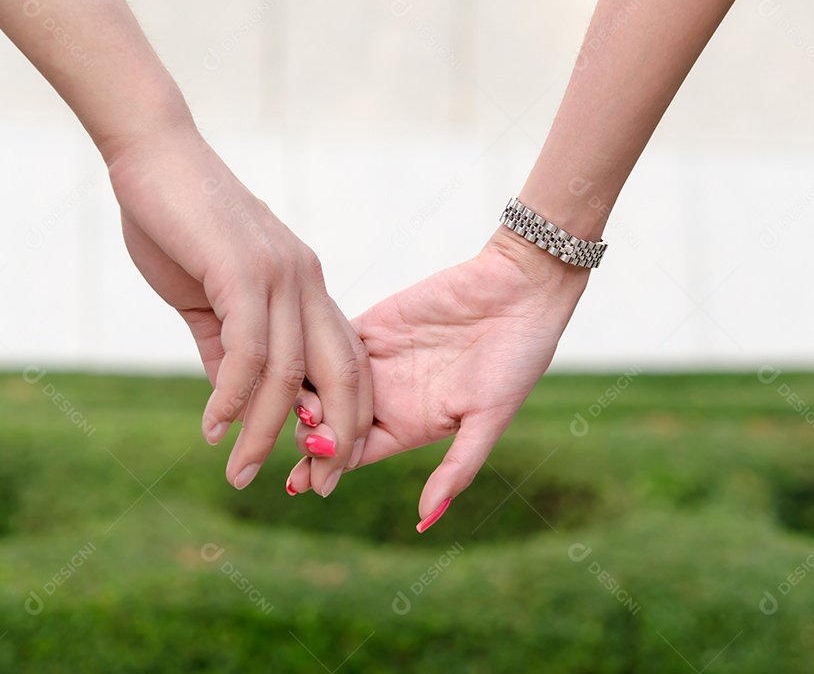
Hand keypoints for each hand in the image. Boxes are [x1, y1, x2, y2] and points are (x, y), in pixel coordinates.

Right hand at [109, 125, 371, 492]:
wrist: (151, 155)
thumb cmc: (178, 223)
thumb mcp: (210, 297)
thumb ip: (225, 349)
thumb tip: (232, 408)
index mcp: (307, 286)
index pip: (345, 361)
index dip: (344, 417)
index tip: (323, 465)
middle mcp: (307, 281)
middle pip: (342, 374)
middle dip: (334, 439)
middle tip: (313, 489)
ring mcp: (280, 274)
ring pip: (290, 373)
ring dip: (267, 432)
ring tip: (240, 473)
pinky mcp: (244, 270)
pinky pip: (250, 351)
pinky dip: (233, 398)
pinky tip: (213, 427)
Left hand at [287, 228, 588, 527]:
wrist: (521, 290)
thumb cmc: (517, 358)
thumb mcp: (490, 418)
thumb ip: (457, 468)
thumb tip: (424, 522)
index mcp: (409, 426)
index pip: (354, 454)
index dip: (326, 468)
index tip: (301, 483)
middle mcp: (386, 396)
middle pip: (328, 423)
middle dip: (307, 437)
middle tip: (296, 441)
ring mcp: (375, 359)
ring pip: (320, 382)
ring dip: (302, 396)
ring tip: (293, 407)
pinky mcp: (371, 322)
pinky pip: (328, 339)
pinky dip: (308, 351)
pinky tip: (291, 359)